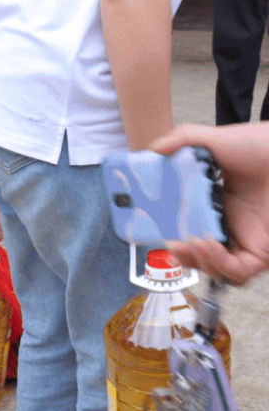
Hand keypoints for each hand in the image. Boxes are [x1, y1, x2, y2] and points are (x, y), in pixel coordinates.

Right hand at [151, 122, 268, 284]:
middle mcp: (230, 226)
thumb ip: (180, 139)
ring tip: (187, 242)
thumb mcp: (211, 139)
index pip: (188, 230)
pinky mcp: (261, 252)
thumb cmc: (257, 146)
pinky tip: (207, 243)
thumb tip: (152, 150)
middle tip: (169, 242)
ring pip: (216, 270)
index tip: (154, 228)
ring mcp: (246, 241)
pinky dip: (218, 263)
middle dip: (181, 256)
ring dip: (197, 262)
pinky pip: (236, 272)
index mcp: (215, 206)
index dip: (171, 234)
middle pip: (199, 256)